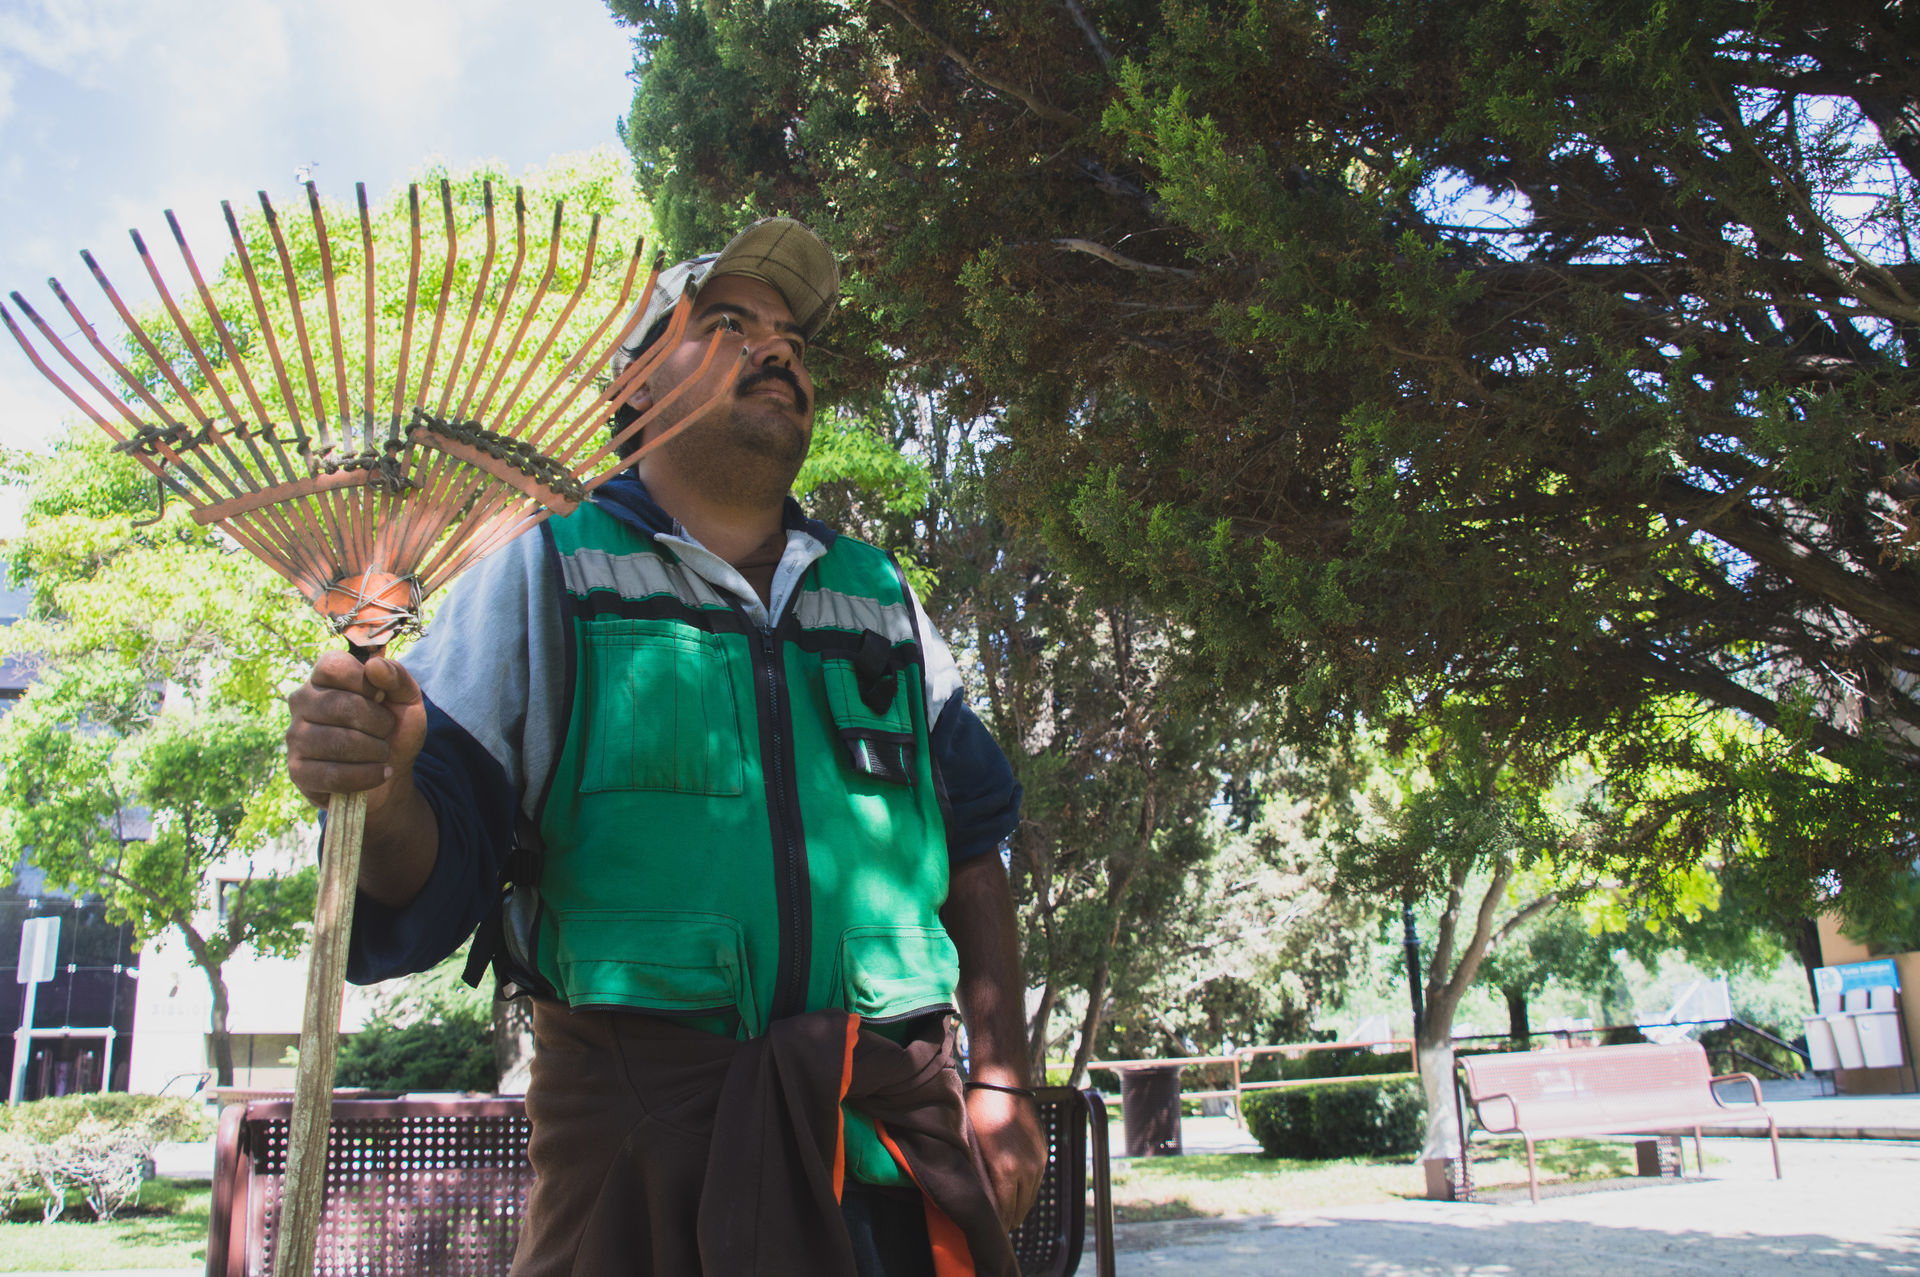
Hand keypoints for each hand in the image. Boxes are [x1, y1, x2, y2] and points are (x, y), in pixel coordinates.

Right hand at [285, 652, 426, 814]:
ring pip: (338, 742)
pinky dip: (366, 776)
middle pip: (342, 706)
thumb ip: (396, 676)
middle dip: (379, 723)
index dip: (365, 682)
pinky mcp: (297, 771)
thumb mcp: (406, 698)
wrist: (390, 775)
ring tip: (382, 753)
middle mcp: (301, 702)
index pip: (334, 666)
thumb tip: (374, 665)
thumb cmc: (393, 730)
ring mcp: (296, 736)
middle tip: (386, 732)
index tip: (381, 697)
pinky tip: (380, 773)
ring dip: (375, 751)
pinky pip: (332, 774)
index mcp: (323, 677)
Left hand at [965, 1086, 1045, 1231]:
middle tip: (993, 1228)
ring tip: (1003, 1215)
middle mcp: (1026, 1170)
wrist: (1004, 1085)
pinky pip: (1035, 1184)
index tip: (985, 1232)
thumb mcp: (972, 1146)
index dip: (994, 1225)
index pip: (1002, 1211)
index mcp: (1006, 1170)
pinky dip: (1025, 1193)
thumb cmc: (980, 1113)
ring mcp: (1037, 1163)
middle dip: (1006, 1221)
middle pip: (1019, 1210)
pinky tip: (1014, 1195)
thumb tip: (974, 1201)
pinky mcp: (1042, 1155)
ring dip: (1018, 1208)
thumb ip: (976, 1176)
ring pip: (1030, 1199)